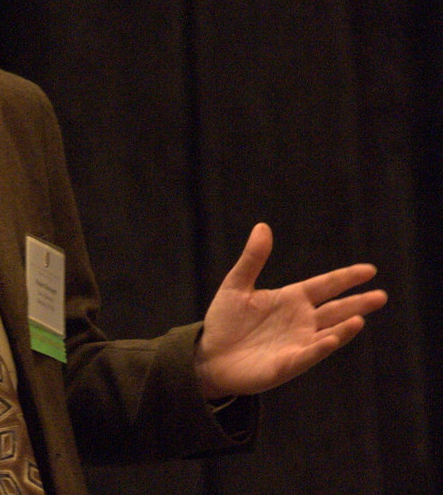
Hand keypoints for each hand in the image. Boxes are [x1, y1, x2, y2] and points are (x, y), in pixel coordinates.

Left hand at [194, 222, 387, 398]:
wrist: (209, 355)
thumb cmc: (225, 320)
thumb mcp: (237, 284)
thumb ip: (253, 258)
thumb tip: (262, 226)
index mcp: (291, 299)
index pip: (325, 286)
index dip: (346, 278)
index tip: (369, 270)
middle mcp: (300, 321)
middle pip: (335, 310)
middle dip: (357, 303)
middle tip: (381, 296)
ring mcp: (297, 343)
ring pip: (328, 334)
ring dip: (343, 327)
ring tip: (360, 318)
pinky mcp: (286, 364)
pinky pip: (307, 355)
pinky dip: (319, 347)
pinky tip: (332, 338)